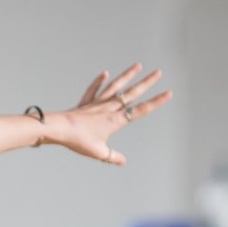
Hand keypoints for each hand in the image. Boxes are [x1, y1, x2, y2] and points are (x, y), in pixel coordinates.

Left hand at [48, 63, 172, 165]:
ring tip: (138, 65)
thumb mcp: (99, 152)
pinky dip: (99, 82)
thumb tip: (123, 161)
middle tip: (158, 72)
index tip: (168, 93)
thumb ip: (112, 156)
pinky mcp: (85, 103)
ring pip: (115, 86)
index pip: (140, 110)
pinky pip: (93, 90)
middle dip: (146, 83)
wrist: (59, 128)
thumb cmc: (78, 140)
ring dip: (127, 75)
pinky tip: (105, 74)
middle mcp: (108, 108)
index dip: (156, 102)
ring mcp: (97, 103)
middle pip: (131, 93)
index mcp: (115, 120)